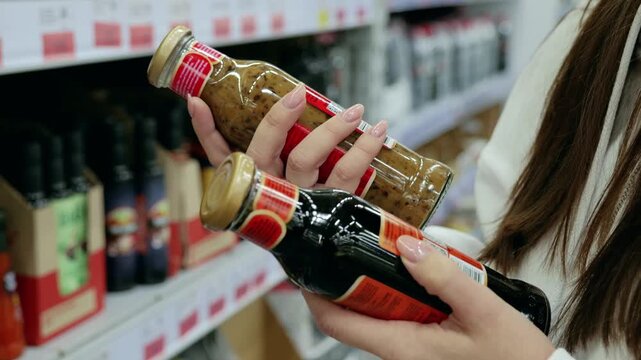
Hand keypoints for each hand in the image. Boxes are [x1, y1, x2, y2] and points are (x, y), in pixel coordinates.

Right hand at [188, 83, 387, 192]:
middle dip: (278, 119)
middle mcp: (270, 191)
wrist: (326, 260)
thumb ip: (271, 150)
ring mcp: (300, 201)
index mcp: (251, 184)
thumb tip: (269, 104)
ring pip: (306, 159)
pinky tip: (377, 133)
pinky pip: (346, 176)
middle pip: (264, 151)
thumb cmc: (300, 206)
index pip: (220, 156)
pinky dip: (363, 152)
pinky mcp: (330, 208)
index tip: (199, 101)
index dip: (205, 131)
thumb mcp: (277, 181)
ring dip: (330, 129)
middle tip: (299, 94)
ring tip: (356, 110)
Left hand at [304, 235, 555, 359]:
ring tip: (373, 246)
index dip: (314, 296)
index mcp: (402, 346)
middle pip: (349, 316)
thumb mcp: (483, 311)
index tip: (307, 264)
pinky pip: (395, 316)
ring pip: (372, 315)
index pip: (338, 323)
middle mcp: (398, 351)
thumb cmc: (514, 356)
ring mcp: (410, 350)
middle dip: (339, 281)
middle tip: (342, 241)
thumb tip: (405, 245)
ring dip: (366, 283)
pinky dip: (391, 291)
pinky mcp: (424, 345)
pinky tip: (406, 269)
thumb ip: (443, 276)